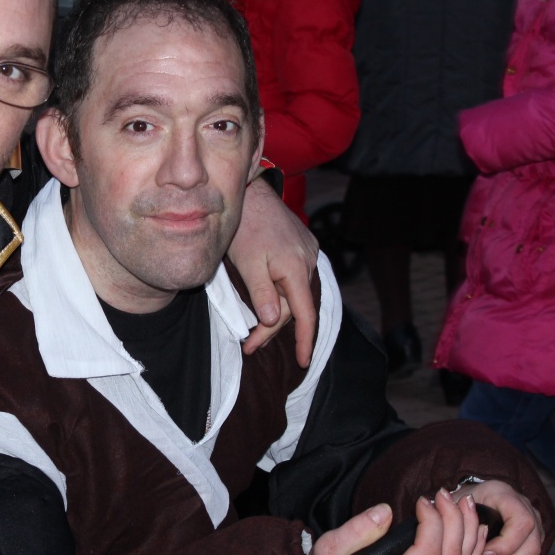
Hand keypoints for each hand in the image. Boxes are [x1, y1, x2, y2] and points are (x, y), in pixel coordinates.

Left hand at [231, 178, 319, 365]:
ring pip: (293, 293)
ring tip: (254, 330)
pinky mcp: (302, 246)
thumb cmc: (245, 227)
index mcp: (296, 268)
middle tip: (249, 345)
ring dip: (276, 312)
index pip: (305, 314)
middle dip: (272, 329)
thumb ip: (262, 293)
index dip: (304, 341)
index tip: (301, 361)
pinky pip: (294, 279)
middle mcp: (308, 261)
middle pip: (294, 306)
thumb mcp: (248, 264)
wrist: (251, 193)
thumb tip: (273, 321)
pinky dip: (282, 295)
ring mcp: (307, 252)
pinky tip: (269, 302)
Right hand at [312, 490, 486, 554]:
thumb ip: (355, 531)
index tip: (422, 500)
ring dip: (468, 531)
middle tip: (444, 494)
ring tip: (465, 503)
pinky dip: (475, 548)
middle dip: (454, 520)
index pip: (427, 553)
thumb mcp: (330, 549)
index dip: (432, 523)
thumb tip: (385, 512)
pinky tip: (475, 527)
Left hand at [452, 479, 543, 554]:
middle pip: (531, 546)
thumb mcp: (455, 503)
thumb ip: (458, 524)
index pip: (521, 523)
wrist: (475, 496)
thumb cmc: (462, 500)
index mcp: (508, 497)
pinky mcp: (531, 542)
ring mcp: (534, 528)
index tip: (484, 553)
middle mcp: (528, 511)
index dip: (506, 543)